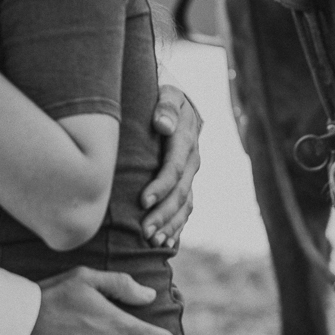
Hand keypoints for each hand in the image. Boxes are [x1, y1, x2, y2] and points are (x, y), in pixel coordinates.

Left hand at [141, 85, 201, 247]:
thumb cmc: (163, 95)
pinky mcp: (186, 182)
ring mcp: (190, 174)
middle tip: (144, 231)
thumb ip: (165, 106)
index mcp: (186, 139)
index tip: (142, 201)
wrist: (177, 101)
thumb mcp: (167, 92)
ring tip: (152, 241)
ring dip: (170, 225)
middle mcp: (192, 160)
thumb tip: (162, 124)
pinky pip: (186, 209)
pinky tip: (165, 242)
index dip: (160, 186)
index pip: (174, 168)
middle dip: (163, 214)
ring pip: (185, 205)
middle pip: (180, 193)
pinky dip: (177, 226)